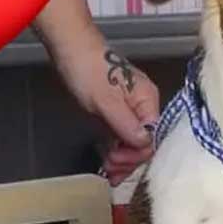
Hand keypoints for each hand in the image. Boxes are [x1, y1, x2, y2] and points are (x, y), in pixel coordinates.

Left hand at [54, 41, 158, 185]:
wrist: (71, 50)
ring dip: (121, 160)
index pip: (151, 138)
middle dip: (128, 160)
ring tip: (109, 173)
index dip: (135, 154)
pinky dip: (114, 151)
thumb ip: (127, 124)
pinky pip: (119, 137)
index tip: (115, 161)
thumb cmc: (89, 71)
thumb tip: (145, 144)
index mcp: (148, 101)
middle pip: (143, 142)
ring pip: (131, 143)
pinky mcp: (114, 113)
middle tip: (109, 170)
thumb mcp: (106, 101)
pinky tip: (108, 164)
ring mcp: (128, 111)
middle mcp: (142, 107)